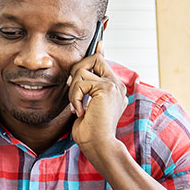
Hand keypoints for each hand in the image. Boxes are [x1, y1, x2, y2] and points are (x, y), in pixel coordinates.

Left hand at [66, 41, 127, 160]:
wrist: (98, 145)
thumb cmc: (90, 130)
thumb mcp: (85, 105)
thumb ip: (85, 89)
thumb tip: (79, 77)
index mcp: (113, 88)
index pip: (103, 62)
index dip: (96, 52)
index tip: (98, 44)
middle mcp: (116, 84)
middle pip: (93, 59)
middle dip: (76, 72)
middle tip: (74, 92)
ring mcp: (113, 85)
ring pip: (82, 71)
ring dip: (73, 91)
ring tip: (78, 108)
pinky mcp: (106, 88)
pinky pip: (80, 83)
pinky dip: (75, 97)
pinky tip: (81, 112)